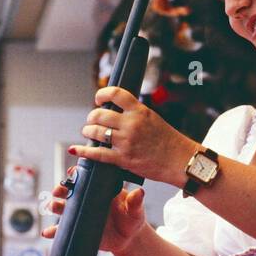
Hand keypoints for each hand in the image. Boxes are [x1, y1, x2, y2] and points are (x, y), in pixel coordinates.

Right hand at [43, 180, 147, 255]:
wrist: (128, 239)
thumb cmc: (132, 220)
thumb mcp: (135, 211)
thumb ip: (135, 203)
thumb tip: (139, 193)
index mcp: (99, 189)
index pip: (85, 178)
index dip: (77, 174)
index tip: (73, 173)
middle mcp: (86, 199)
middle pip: (69, 190)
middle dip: (60, 188)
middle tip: (58, 190)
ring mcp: (79, 214)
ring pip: (62, 207)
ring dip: (54, 206)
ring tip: (52, 207)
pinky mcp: (76, 228)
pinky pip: (62, 230)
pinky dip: (52, 231)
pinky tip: (48, 233)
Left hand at [79, 86, 195, 186]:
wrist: (180, 161)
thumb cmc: (169, 141)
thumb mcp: (153, 119)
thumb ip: (135, 114)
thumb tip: (116, 111)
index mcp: (140, 110)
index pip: (115, 94)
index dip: (101, 94)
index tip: (98, 99)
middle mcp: (131, 124)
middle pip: (99, 114)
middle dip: (92, 117)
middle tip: (92, 121)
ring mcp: (126, 142)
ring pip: (95, 132)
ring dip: (87, 132)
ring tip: (88, 133)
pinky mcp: (123, 159)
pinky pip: (96, 154)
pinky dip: (82, 151)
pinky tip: (75, 149)